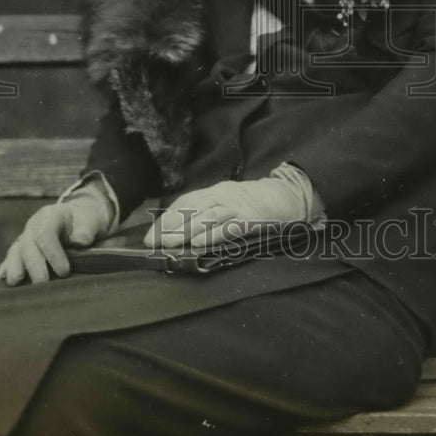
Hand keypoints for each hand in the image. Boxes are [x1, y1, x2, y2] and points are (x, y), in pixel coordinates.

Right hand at [0, 193, 109, 285]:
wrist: (78, 219)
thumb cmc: (85, 222)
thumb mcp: (92, 221)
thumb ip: (86, 230)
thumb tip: (80, 241)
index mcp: (51, 215)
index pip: (46, 232)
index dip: (53, 253)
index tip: (64, 272)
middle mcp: (34, 225)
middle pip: (28, 245)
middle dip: (34, 265)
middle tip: (42, 284)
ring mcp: (25, 237)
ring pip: (15, 251)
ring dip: (14, 267)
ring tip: (15, 282)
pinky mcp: (20, 250)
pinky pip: (10, 258)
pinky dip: (6, 268)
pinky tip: (2, 279)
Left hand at [143, 175, 309, 249]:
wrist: (285, 196)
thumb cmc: (253, 204)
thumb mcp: (228, 202)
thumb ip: (208, 213)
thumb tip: (180, 233)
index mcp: (215, 192)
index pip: (185, 202)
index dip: (166, 219)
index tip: (150, 236)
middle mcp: (222, 196)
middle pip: (191, 209)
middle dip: (170, 226)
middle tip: (153, 242)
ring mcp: (236, 207)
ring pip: (206, 217)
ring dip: (186, 231)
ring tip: (169, 244)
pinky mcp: (249, 219)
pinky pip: (228, 227)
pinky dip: (213, 235)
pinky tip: (199, 244)